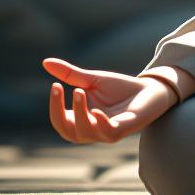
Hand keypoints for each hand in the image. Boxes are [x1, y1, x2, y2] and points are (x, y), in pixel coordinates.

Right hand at [43, 56, 176, 143]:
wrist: (149, 88)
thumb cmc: (119, 89)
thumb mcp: (93, 80)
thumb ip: (70, 75)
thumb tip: (45, 62)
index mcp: (82, 120)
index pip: (60, 120)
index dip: (54, 106)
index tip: (55, 85)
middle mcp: (92, 129)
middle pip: (68, 131)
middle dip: (61, 113)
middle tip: (62, 88)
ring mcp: (107, 131)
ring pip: (86, 133)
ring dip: (80, 114)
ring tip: (79, 91)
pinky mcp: (124, 128)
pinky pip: (109, 133)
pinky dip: (102, 124)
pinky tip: (96, 111)